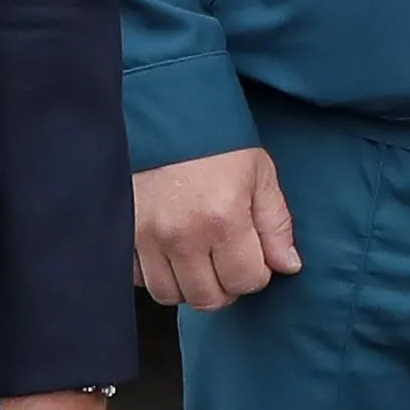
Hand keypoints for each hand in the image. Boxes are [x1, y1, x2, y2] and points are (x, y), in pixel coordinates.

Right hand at [134, 146, 297, 312]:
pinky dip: (155, 273)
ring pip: (170, 295)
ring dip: (189, 284)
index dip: (257, 273)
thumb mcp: (258, 171)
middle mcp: (182, 234)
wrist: (159, 112)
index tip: (254, 256)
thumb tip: (288, 265)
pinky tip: (168, 251)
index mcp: (222, 218)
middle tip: (227, 261)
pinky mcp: (121, 233)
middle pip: (208, 298)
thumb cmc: (213, 138)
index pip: (246, 281)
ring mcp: (145, 236)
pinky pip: (137, 278)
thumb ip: (275, 223)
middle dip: (225, 286)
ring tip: (198, 257)